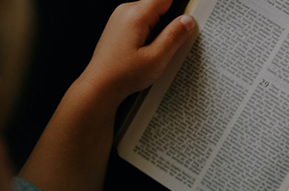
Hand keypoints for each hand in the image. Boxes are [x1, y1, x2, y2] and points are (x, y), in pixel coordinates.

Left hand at [79, 0, 196, 103]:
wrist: (101, 85)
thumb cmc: (123, 74)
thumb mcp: (157, 58)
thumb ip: (174, 36)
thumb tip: (188, 20)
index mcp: (136, 15)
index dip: (180, 8)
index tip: (186, 22)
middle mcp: (126, 11)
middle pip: (158, 4)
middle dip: (169, 21)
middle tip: (170, 43)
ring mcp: (121, 17)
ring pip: (150, 13)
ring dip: (159, 28)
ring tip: (156, 49)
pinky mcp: (119, 26)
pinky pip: (141, 21)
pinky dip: (149, 32)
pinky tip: (147, 49)